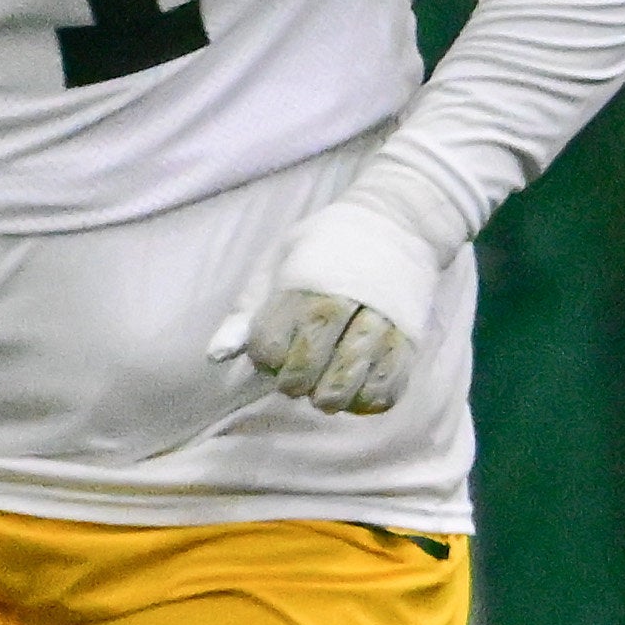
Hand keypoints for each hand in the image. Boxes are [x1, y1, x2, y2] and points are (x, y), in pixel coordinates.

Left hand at [207, 196, 443, 418]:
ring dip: (327, 397)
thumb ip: (245, 311)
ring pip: (342, 390)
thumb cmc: (326, 244)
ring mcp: (380, 325)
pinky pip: (383, 393)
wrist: (397, 221)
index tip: (274, 348)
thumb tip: (215, 357)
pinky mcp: (409, 341)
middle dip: (292, 384)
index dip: (264, 358)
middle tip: (299, 372)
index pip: (267, 349)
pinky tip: (357, 387)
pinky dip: (364, 402)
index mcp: (303, 284)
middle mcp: (342, 305)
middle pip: (303, 375)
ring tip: (326, 384)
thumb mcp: (277, 262)